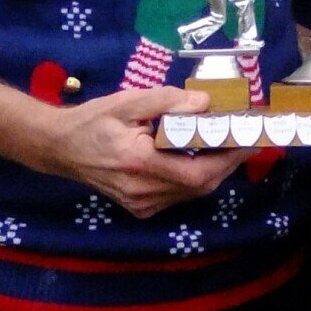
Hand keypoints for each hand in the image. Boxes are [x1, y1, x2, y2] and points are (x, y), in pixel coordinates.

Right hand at [38, 86, 250, 218]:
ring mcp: (142, 204)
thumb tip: (206, 103)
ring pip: (192, 193)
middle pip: (201, 186)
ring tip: (227, 145)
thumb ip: (168, 101)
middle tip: (244, 139)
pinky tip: (200, 158)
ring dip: (214, 170)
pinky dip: (195, 178)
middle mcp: (143, 191)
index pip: (198, 172)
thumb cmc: (93, 120)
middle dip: (227, 163)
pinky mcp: (141, 208)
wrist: (61, 148)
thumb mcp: (128, 102)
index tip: (249, 140)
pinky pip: (179, 195)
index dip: (229, 159)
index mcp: (139, 163)